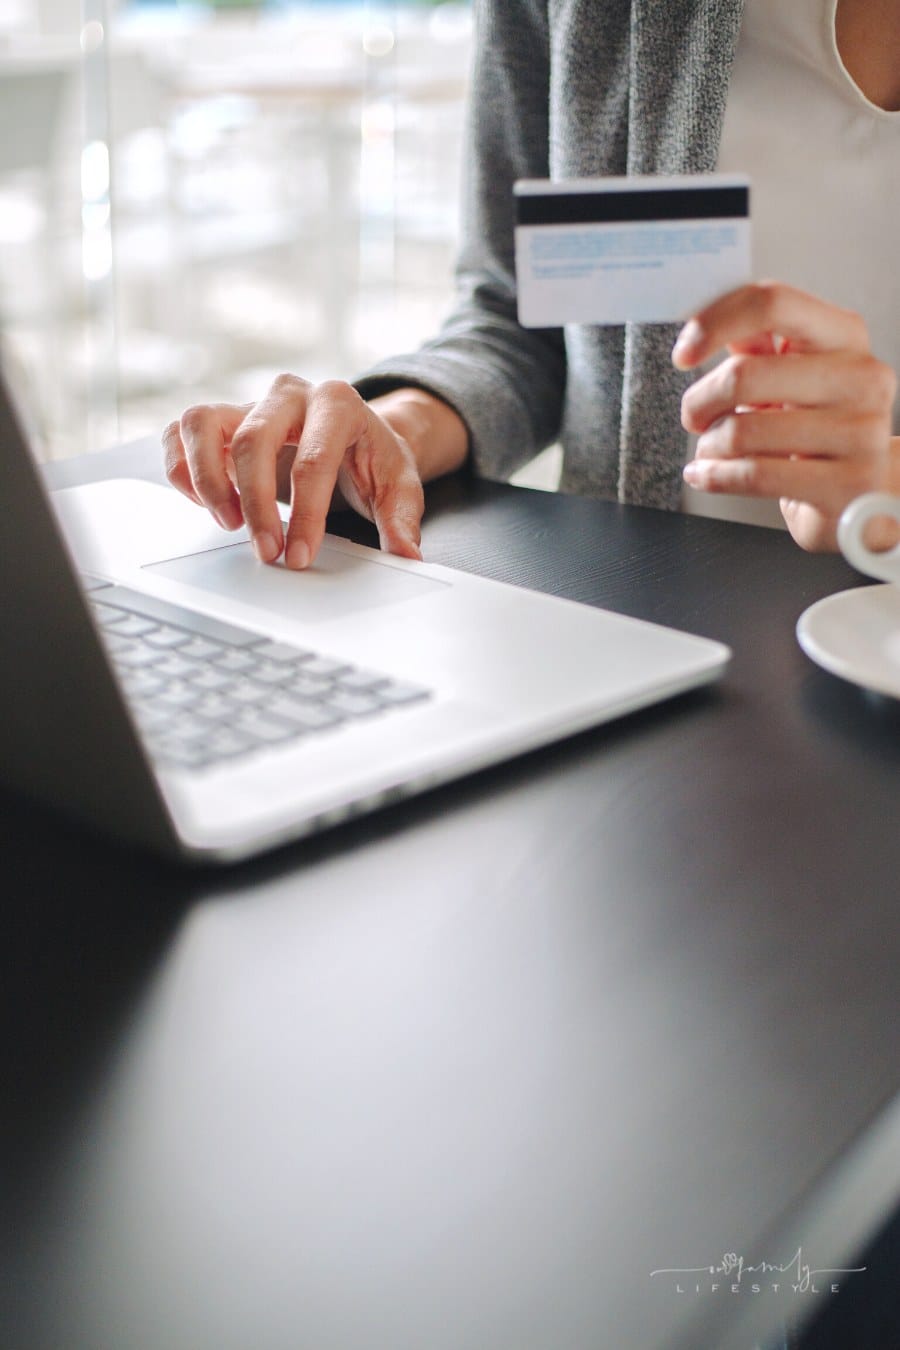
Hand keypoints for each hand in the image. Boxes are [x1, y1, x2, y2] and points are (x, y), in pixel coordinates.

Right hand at [162, 375, 426, 567]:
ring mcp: (248, 400)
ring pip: (203, 423)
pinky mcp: (220, 417)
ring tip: (227, 524)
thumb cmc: (371, 458)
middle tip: (266, 553)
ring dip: (207, 478)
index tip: (301, 557)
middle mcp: (289, 393)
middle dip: (256, 504)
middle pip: (253, 440)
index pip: (313, 459)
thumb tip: (407, 556)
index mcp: (338, 403)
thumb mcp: (398, 486)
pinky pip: (180, 432)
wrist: (353, 432)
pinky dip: (181, 467)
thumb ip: (402, 521)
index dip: (306, 514)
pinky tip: (203, 503)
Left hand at [673, 282, 897, 550]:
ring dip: (710, 445)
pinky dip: (716, 476)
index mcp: (844, 336)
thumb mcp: (794, 377)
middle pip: (744, 375)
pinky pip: (754, 475)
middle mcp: (860, 377)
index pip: (773, 304)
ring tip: (713, 449)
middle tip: (696, 417)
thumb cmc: (820, 428)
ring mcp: (860, 431)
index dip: (715, 323)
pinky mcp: (847, 483)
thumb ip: (757, 346)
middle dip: (700, 402)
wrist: (863, 488)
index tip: (684, 353)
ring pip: (743, 431)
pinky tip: (708, 474)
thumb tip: (705, 323)